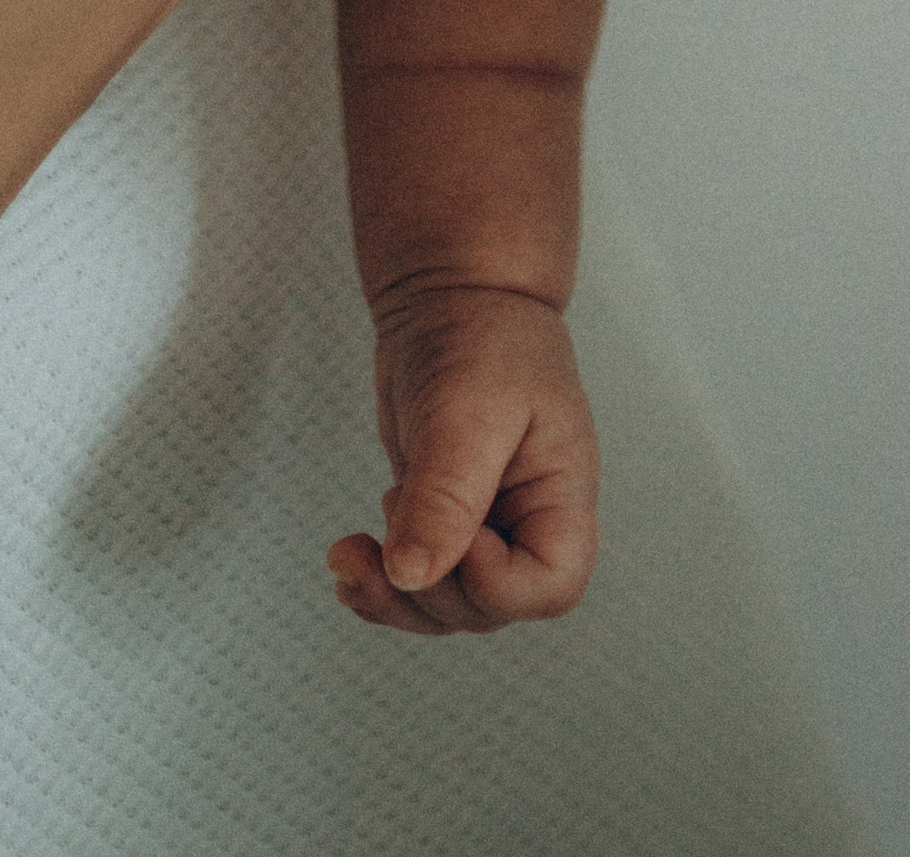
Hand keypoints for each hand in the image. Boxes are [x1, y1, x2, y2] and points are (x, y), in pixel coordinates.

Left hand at [330, 281, 599, 634]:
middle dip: (427, 589)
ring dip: (390, 599)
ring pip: (443, 609)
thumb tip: (411, 575)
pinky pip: (413, 584)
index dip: (497, 585)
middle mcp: (527, 521)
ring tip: (349, 552)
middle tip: (392, 505)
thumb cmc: (483, 336)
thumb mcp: (468, 408)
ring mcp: (484, 528)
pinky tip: (349, 559)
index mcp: (561, 491)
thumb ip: (447, 493)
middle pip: (487, 609)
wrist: (453, 300)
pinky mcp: (441, 523)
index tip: (456, 534)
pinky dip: (375, 587)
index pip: (551, 584)